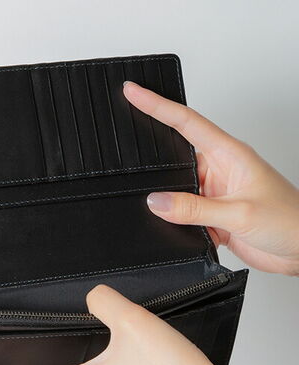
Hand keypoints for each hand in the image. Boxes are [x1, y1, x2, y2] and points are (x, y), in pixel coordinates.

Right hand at [123, 81, 298, 275]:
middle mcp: (220, 170)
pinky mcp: (212, 214)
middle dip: (154, 157)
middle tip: (130, 150)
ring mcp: (214, 193)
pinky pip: (181, 211)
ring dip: (168, 198)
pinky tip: (171, 225)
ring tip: (160, 205)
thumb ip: (194, 208)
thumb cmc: (290, 221)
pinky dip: (173, 219)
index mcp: (230, 154)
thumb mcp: (239, 213)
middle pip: (175, 156)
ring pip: (176, 188)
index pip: (186, 122)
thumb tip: (156, 201)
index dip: (157, 105)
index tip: (134, 92)